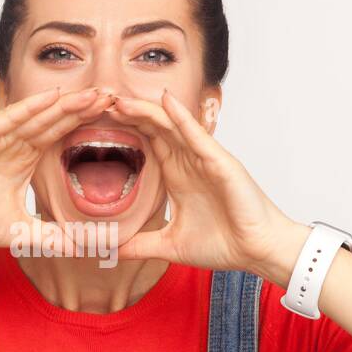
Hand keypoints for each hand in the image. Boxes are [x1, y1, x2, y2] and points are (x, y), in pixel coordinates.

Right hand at [0, 85, 115, 250]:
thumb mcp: (21, 232)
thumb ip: (52, 237)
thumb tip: (83, 250)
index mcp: (22, 160)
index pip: (60, 137)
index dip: (85, 126)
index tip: (116, 120)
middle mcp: (12, 143)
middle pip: (54, 121)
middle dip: (83, 109)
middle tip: (114, 97)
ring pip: (37, 116)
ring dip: (66, 104)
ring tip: (94, 94)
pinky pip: (10, 118)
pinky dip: (32, 107)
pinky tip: (55, 98)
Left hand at [105, 89, 304, 280]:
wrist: (257, 252)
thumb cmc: (225, 244)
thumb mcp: (170, 246)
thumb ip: (140, 246)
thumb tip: (111, 251)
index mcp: (177, 176)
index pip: (147, 144)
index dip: (124, 130)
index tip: (94, 121)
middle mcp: (189, 162)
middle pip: (154, 129)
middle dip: (128, 114)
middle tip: (98, 102)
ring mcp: (205, 159)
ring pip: (171, 126)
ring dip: (146, 111)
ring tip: (120, 99)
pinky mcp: (220, 162)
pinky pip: (197, 135)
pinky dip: (181, 117)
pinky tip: (165, 101)